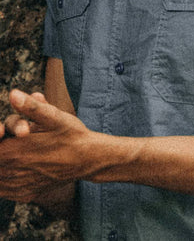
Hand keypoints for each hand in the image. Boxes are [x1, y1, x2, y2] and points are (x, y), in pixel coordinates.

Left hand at [0, 89, 93, 204]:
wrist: (88, 159)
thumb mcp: (54, 117)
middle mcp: (12, 172)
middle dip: (2, 146)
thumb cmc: (71, 135)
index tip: (3, 130)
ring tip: (15, 151)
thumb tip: (13, 94)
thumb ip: (30, 107)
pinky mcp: (24, 195)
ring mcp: (17, 186)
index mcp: (14, 151)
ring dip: (3, 163)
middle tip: (11, 134)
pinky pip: (3, 190)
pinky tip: (16, 167)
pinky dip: (4, 178)